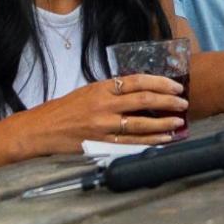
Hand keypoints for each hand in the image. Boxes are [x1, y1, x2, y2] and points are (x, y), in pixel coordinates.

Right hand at [23, 73, 187, 153]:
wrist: (40, 129)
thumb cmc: (64, 110)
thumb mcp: (88, 92)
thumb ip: (113, 91)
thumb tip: (141, 91)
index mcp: (101, 88)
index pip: (137, 81)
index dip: (160, 82)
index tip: (175, 85)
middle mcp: (103, 104)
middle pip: (143, 100)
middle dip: (167, 101)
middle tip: (183, 102)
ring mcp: (102, 125)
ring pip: (140, 123)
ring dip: (163, 123)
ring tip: (179, 122)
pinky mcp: (100, 143)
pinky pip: (131, 143)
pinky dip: (150, 141)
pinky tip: (163, 140)